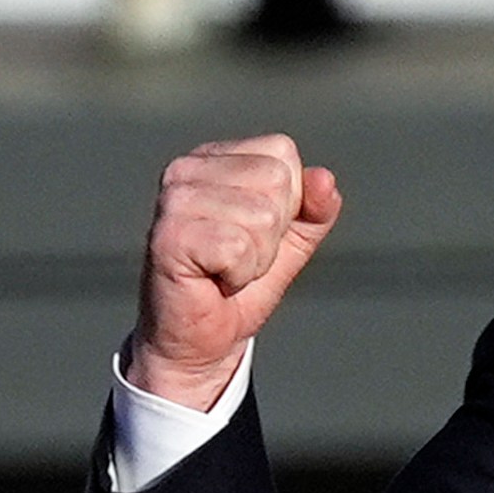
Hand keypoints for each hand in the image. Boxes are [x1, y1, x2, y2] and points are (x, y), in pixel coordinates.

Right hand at [128, 134, 341, 409]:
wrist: (200, 340)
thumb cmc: (239, 285)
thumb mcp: (292, 241)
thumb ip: (315, 209)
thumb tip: (324, 179)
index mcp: (214, 158)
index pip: (282, 152)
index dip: (288, 202)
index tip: (255, 232)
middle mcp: (186, 169)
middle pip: (276, 181)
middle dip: (273, 232)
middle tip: (239, 256)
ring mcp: (173, 200)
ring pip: (261, 216)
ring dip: (256, 258)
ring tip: (226, 269)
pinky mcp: (169, 236)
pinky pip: (237, 247)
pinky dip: (239, 275)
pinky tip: (213, 280)